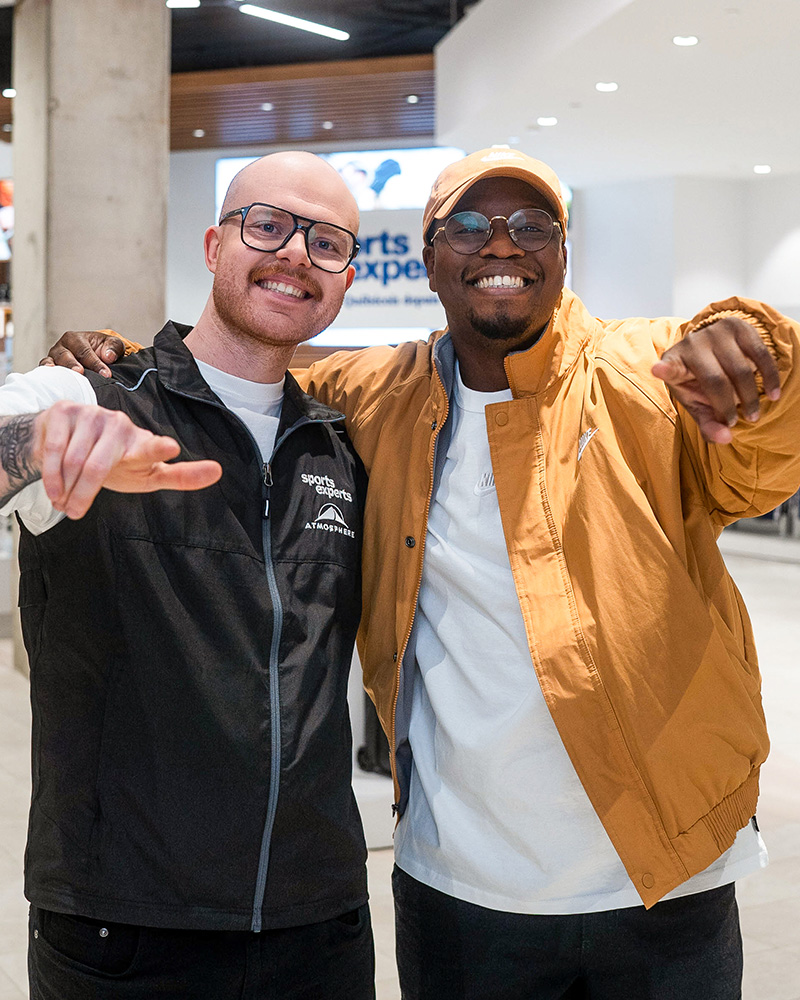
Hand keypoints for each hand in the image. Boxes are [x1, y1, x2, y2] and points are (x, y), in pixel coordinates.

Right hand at [34, 401, 222, 518]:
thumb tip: (219, 471)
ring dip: (65, 488)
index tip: (170, 448)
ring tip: (64, 500)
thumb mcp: (147, 474)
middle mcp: (118, 424)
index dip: (158, 449)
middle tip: (75, 513)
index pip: (151, 448)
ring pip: (74, 461)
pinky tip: (52, 489)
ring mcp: (91, 415)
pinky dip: (50, 475)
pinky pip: (54, 450)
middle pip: (100, 467)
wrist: (65, 442)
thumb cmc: (114, 463)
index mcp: (141, 442)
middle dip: (84, 494)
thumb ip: (180, 476)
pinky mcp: (64, 412)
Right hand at [39, 330, 125, 377]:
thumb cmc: (102, 349)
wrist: (94, 354)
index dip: (95, 363)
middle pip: (66, 356)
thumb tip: (109, 356)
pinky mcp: (51, 368)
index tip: (106, 374)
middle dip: (73, 364)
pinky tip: (50, 380)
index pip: (85, 351)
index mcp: (76, 338)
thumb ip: (113, 347)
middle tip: (81, 372)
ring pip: (54, 362)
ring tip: (66, 378)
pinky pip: (45, 370)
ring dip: (60, 371)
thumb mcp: (112, 344)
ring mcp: (54, 357)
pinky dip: (46, 374)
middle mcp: (62, 347)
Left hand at [651, 317, 780, 443]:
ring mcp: (715, 333)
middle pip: (716, 381)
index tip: (658, 370)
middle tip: (734, 423)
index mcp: (674, 363)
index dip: (665, 369)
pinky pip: (760, 355)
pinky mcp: (739, 327)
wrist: (716, 348)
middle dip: (728, 408)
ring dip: (750, 398)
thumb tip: (726, 438)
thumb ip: (708, 423)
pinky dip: (770, 378)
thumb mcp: (698, 404)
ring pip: (741, 370)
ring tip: (752, 414)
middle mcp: (692, 344)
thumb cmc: (701, 381)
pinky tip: (773, 395)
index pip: (668, 368)